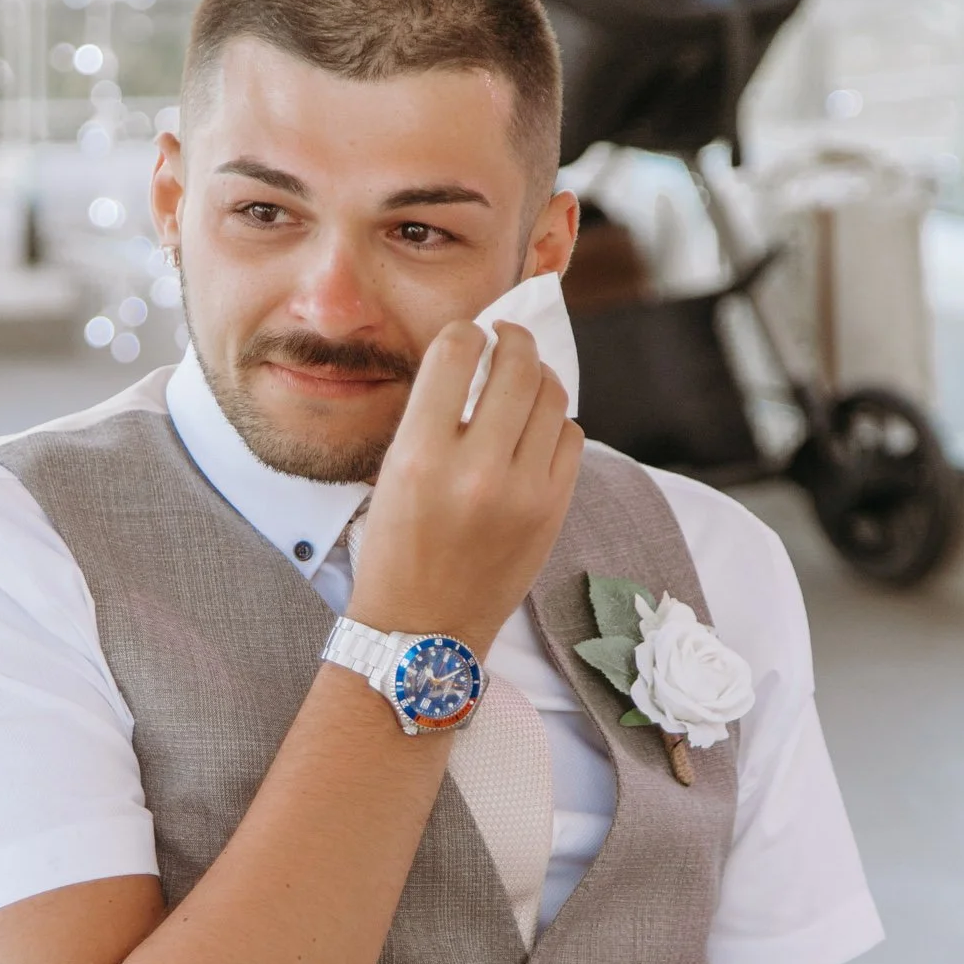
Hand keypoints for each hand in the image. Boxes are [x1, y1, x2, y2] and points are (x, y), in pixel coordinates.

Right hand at [349, 319, 582, 657]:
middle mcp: (475, 471)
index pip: (456, 352)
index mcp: (420, 456)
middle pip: (516, 365)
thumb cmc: (396, 549)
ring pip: (552, 396)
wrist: (423, 630)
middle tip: (506, 340)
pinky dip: (555, 423)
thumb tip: (474, 355)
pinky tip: (535, 430)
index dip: (465, 332)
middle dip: (513, 339)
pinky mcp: (553, 511)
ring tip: (522, 380)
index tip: (468, 338)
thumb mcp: (392, 474)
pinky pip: (572, 437)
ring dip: (538, 376)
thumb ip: (431, 416)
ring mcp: (523, 493)